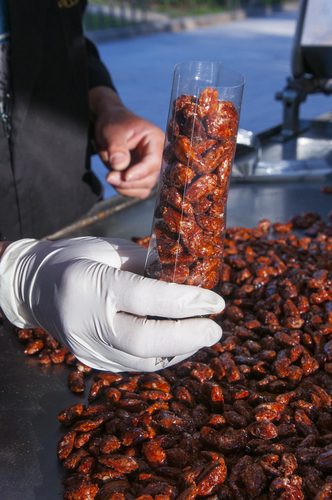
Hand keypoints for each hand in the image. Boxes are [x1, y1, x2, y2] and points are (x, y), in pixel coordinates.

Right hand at [0, 237, 224, 371]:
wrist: (35, 287)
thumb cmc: (76, 258)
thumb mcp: (112, 250)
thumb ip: (149, 268)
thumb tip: (189, 285)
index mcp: (90, 284)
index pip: (145, 297)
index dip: (186, 301)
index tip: (216, 301)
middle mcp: (86, 322)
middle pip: (145, 341)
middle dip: (188, 336)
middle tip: (215, 329)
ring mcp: (87, 348)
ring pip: (142, 361)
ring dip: (180, 350)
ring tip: (202, 335)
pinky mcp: (92, 361)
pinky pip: (134, 365)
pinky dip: (162, 356)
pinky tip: (178, 344)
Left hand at [89, 86, 164, 198]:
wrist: (111, 124)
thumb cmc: (114, 122)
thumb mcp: (112, 130)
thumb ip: (116, 147)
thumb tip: (119, 165)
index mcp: (155, 140)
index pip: (153, 161)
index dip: (140, 172)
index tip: (125, 176)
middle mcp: (157, 156)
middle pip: (149, 179)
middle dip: (128, 182)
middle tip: (109, 177)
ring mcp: (150, 168)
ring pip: (144, 189)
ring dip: (126, 188)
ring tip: (110, 176)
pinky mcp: (142, 177)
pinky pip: (137, 191)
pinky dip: (125, 190)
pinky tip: (114, 179)